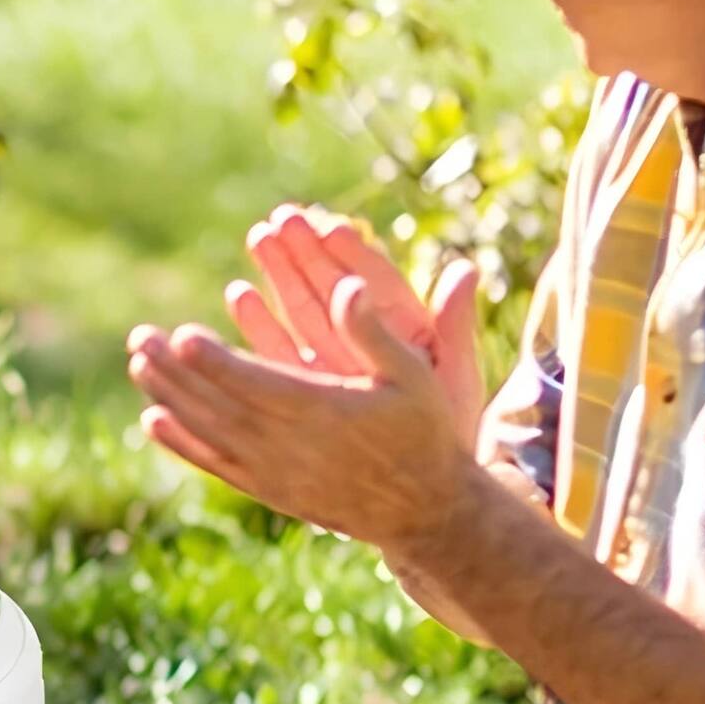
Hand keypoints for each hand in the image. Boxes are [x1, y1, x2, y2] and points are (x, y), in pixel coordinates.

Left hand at [128, 273, 484, 557]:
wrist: (425, 511)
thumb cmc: (424, 432)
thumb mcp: (414, 375)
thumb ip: (373, 331)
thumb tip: (348, 284)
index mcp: (323, 410)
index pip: (257, 383)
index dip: (217, 362)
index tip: (181, 336)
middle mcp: (289, 444)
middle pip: (219, 404)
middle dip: (176, 371)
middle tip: (140, 336)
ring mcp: (273, 471)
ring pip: (209, 431)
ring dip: (169, 397)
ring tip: (137, 363)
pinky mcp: (268, 490)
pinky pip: (216, 464)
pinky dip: (182, 444)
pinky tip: (152, 419)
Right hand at [221, 205, 486, 450]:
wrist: (423, 486)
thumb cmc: (447, 428)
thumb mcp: (455, 377)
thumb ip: (452, 326)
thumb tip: (465, 270)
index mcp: (405, 331)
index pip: (377, 282)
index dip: (355, 254)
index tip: (331, 225)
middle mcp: (364, 340)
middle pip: (332, 287)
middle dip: (307, 251)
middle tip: (282, 217)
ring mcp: (332, 360)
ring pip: (302, 309)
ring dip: (281, 273)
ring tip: (259, 237)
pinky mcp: (306, 385)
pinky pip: (280, 349)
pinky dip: (260, 323)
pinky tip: (239, 294)